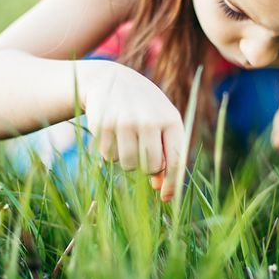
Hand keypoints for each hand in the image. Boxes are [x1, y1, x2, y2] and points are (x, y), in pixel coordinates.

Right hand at [81, 62, 184, 200]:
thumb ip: (167, 153)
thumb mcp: (161, 122)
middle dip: (147, 167)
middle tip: (143, 152)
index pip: (176, 161)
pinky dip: (110, 151)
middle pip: (150, 167)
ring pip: (128, 165)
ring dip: (128, 160)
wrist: (110, 79)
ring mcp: (124, 122)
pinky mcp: (102, 125)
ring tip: (128, 139)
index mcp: (170, 119)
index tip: (166, 198)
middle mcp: (148, 120)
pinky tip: (113, 132)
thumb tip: (162, 191)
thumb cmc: (144, 107)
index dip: (171, 184)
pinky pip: (107, 157)